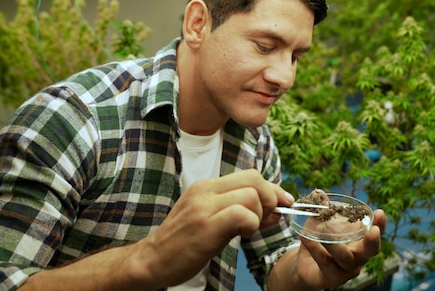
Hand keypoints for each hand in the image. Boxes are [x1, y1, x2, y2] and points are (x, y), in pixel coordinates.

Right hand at [135, 169, 293, 286]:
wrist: (152, 260)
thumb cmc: (184, 242)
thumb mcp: (211, 218)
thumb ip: (241, 209)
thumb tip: (277, 207)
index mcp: (207, 186)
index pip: (250, 175)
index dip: (272, 189)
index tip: (283, 204)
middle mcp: (205, 191)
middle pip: (254, 179)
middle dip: (270, 199)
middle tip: (263, 220)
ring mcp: (203, 207)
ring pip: (251, 196)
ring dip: (259, 216)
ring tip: (247, 230)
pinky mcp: (205, 226)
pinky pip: (241, 214)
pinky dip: (251, 225)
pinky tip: (241, 235)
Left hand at [295, 208, 385, 288]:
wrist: (304, 263)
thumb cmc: (319, 240)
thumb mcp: (320, 222)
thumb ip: (321, 208)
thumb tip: (317, 192)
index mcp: (359, 240)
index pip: (375, 233)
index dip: (380, 224)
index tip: (380, 212)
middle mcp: (358, 256)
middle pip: (370, 251)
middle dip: (373, 240)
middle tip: (373, 230)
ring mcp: (346, 269)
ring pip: (346, 259)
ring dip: (336, 244)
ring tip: (324, 229)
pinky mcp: (332, 277)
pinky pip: (326, 263)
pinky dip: (316, 250)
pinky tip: (306, 238)